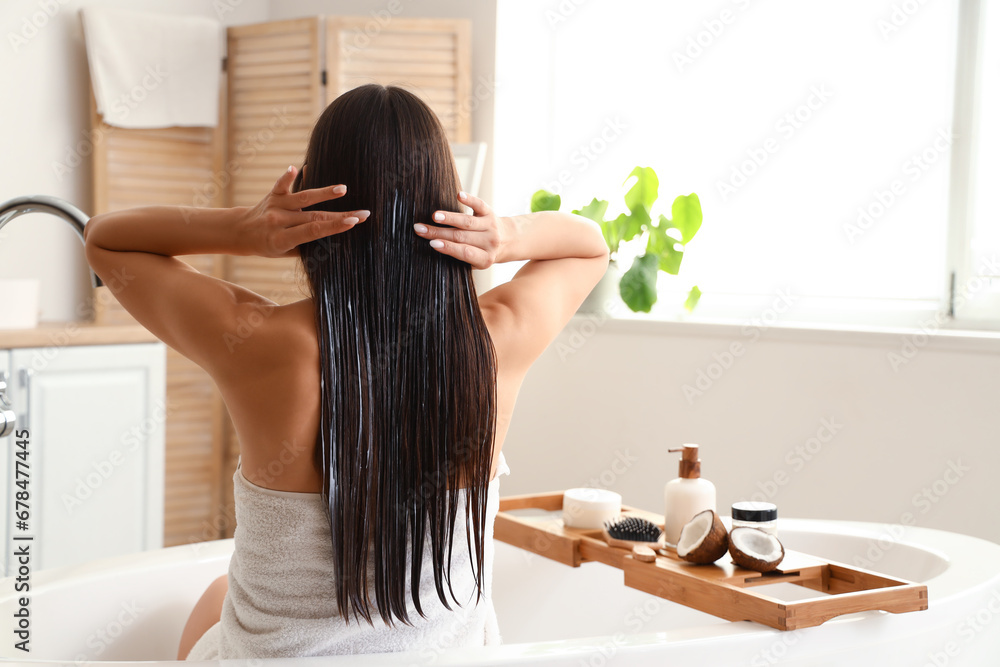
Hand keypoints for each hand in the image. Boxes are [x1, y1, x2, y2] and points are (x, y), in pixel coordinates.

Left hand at [243, 166, 369, 257]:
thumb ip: (306, 245)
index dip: (334, 227)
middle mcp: (278, 221)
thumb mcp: (285, 253)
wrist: (241, 232)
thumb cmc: (268, 246)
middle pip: (314, 216)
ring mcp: (275, 206)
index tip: (353, 222)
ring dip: (324, 193)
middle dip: (341, 215)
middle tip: (364, 213)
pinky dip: (288, 176)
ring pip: (303, 198)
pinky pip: (282, 185)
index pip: (313, 231)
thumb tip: (334, 236)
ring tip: (343, 189)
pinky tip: (296, 168)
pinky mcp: (273, 194)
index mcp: (281, 240)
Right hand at [413, 192, 502, 269]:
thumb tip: (433, 246)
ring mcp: (490, 226)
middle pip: (461, 236)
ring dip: (450, 218)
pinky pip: (479, 205)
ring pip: (467, 222)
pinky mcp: (489, 212)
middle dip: (438, 232)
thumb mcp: (475, 262)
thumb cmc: (483, 253)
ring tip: (434, 216)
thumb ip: (459, 257)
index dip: (449, 248)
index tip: (432, 243)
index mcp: (485, 259)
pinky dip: (469, 200)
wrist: (507, 241)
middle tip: (420, 229)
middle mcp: (490, 242)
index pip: (465, 252)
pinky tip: (459, 195)